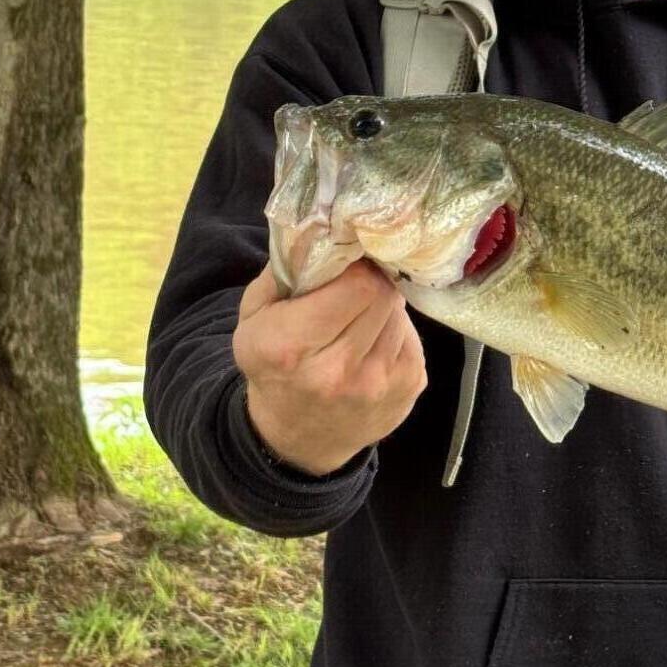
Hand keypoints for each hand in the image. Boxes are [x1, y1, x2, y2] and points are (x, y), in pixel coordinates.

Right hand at [233, 260, 426, 476]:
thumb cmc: (274, 366)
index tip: (344, 266)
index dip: (354, 267)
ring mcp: (380, 385)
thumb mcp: (254, 317)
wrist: (298, 438)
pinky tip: (371, 343)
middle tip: (352, 287)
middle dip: (369, 282)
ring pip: (399, 312)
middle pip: (383, 294)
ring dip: (382, 306)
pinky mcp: (409, 389)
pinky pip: (411, 335)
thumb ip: (284, 268)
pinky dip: (394, 330)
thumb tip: (324, 227)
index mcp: (292, 347)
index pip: (357, 284)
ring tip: (357, 319)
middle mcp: (339, 371)